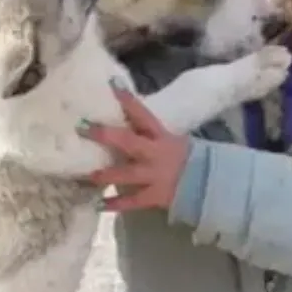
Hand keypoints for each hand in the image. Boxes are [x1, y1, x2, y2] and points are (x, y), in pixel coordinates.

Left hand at [78, 81, 189, 212]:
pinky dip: (116, 204)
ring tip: (87, 175)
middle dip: (105, 135)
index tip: (111, 86)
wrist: (208, 183)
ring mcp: (154, 176)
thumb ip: (150, 133)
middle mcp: (155, 153)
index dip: (128, 100)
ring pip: (126, 174)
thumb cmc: (188, 158)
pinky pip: (132, 201)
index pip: (143, 114)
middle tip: (82, 128)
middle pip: (129, 142)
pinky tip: (99, 205)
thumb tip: (125, 120)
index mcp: (161, 136)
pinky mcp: (154, 196)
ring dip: (105, 174)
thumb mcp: (172, 140)